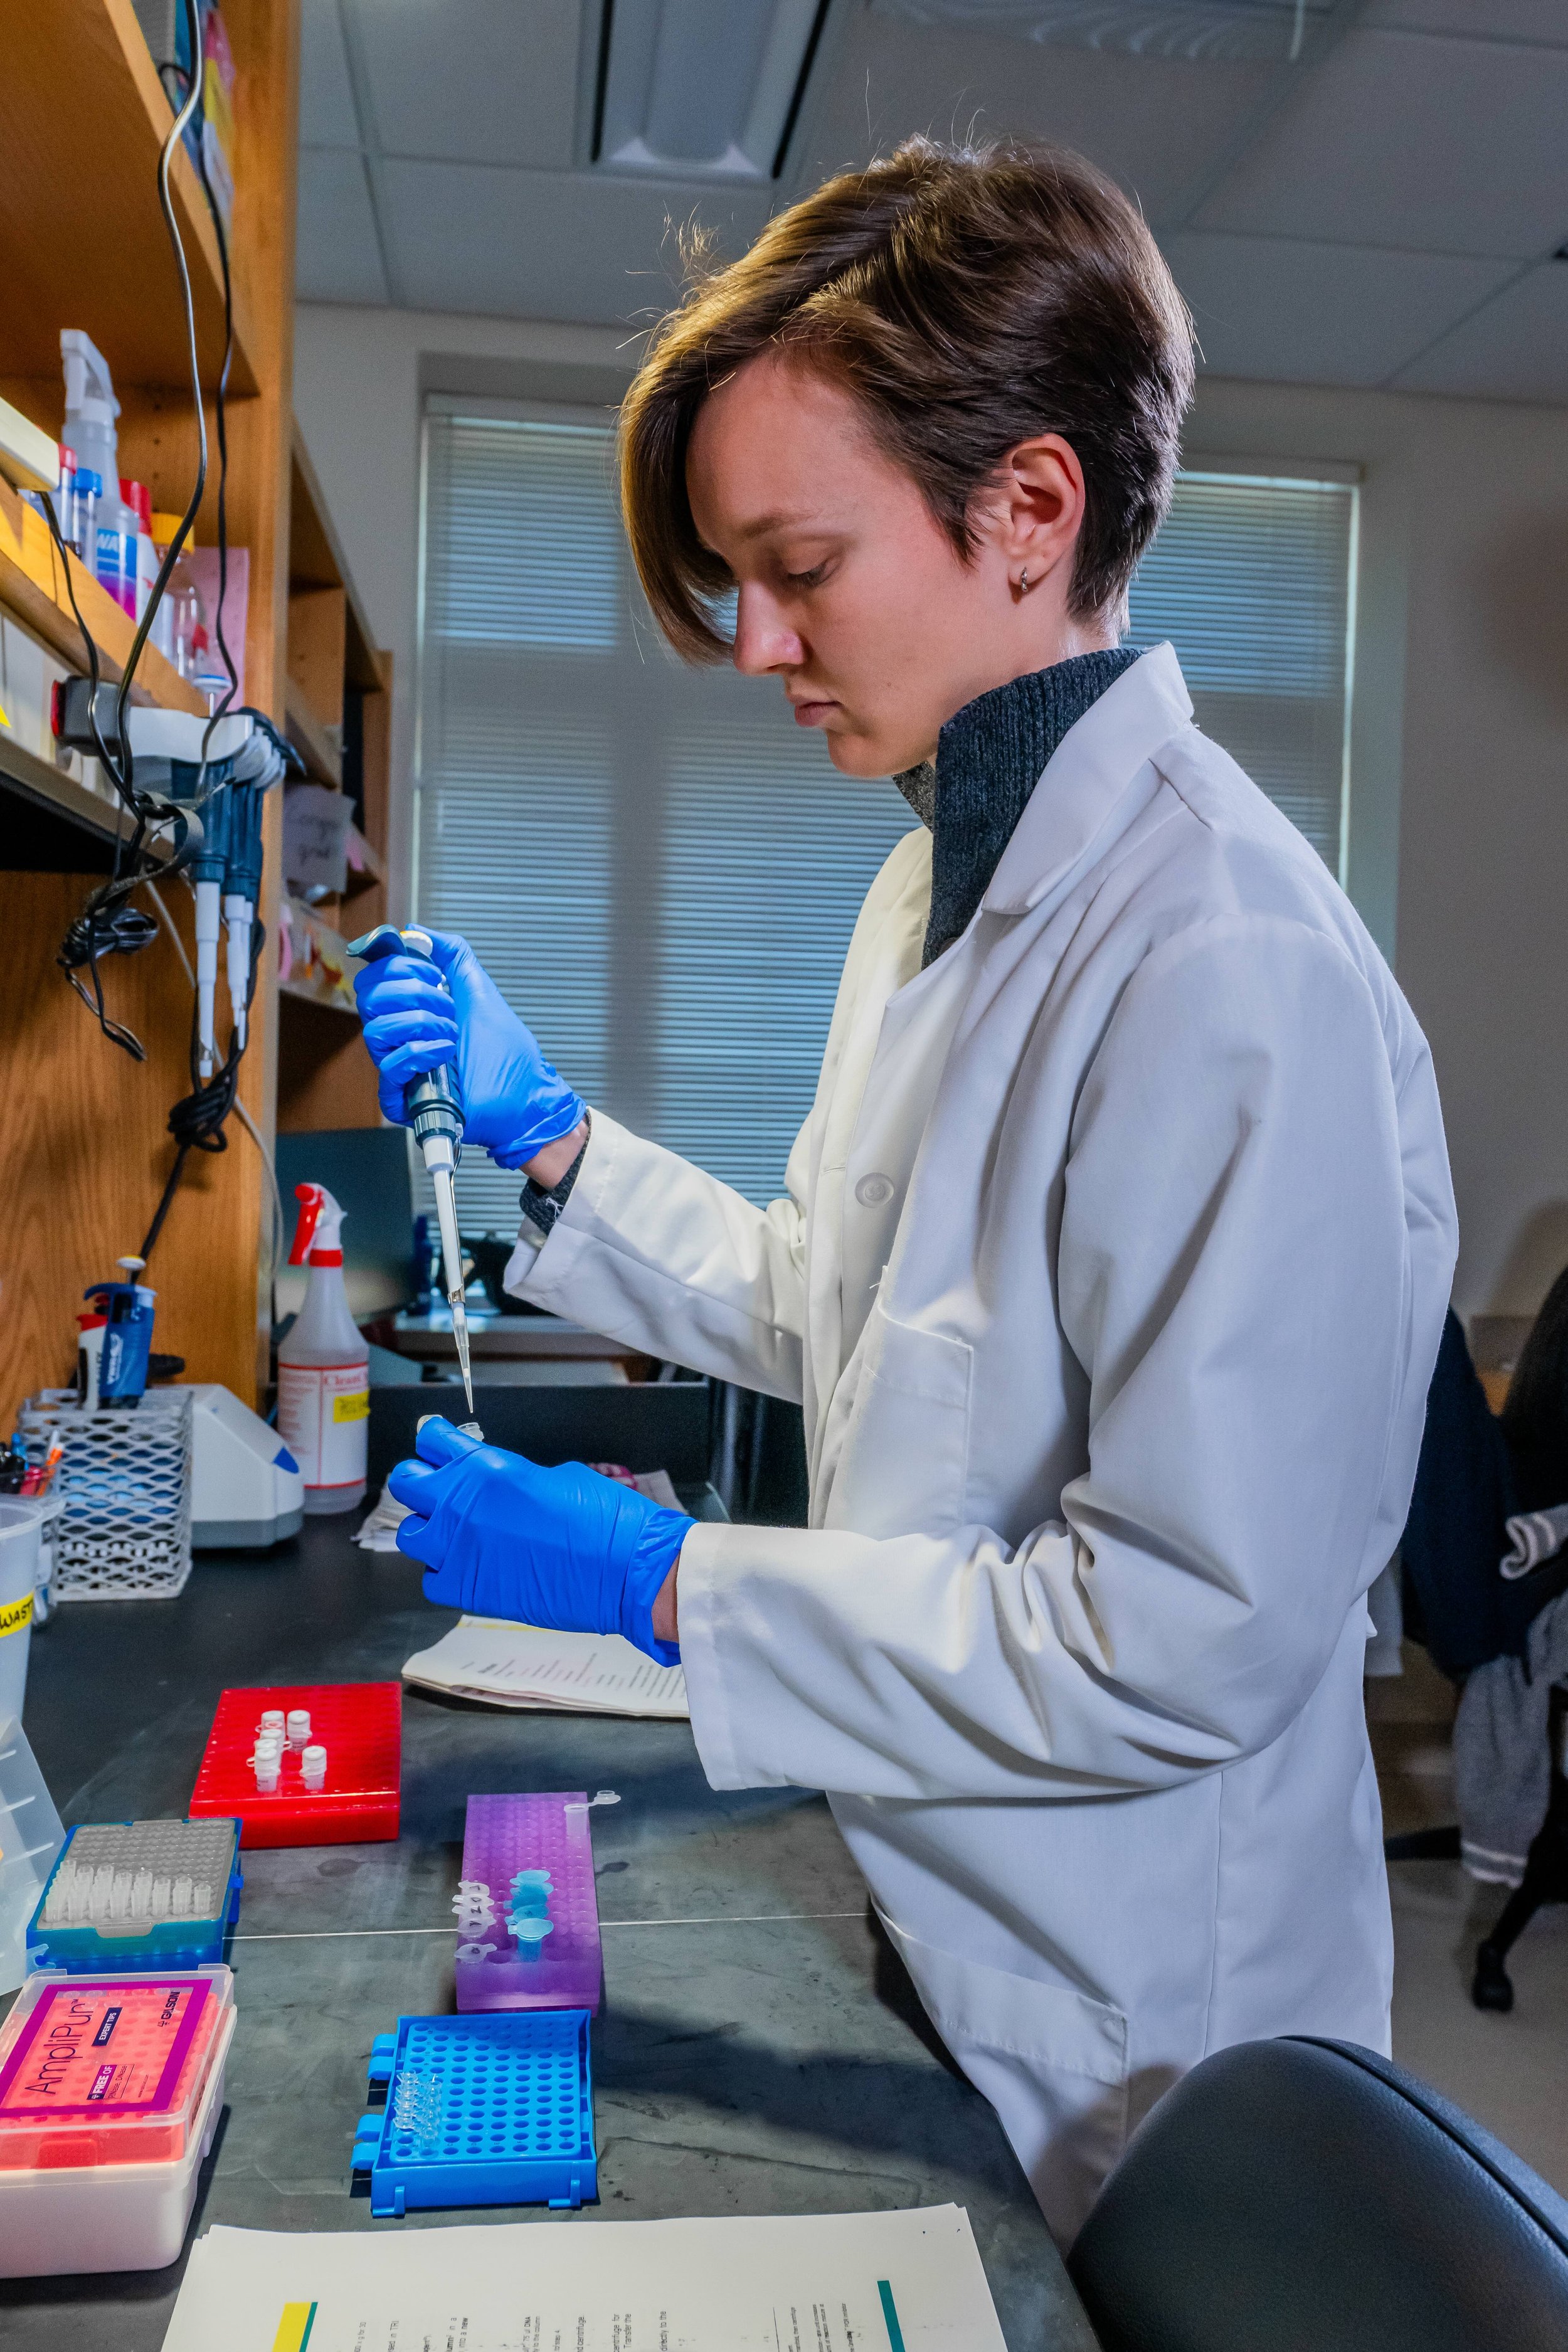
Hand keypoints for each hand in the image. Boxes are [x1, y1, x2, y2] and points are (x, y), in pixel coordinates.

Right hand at [354, 930, 585, 1169]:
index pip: (372, 978)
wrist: (523, 1092)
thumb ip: (450, 953)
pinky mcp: (402, 1097)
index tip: (432, 973)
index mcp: (408, 1009)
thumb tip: (414, 930)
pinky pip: (389, 1066)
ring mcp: (398, 1066)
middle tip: (447, 1005)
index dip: (397, 967)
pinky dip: (421, 1052)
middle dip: (412, 992)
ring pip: (375, 1030)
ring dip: (421, 1023)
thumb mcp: (477, 987)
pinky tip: (447, 1052)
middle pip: (367, 998)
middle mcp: (397, 1036)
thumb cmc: (503, 1049)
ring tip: (452, 1032)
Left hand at [390, 1418, 688, 1663]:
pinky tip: (469, 1568)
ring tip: (453, 1535)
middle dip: (420, 1482)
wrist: (626, 1571)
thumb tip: (501, 1488)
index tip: (438, 1447)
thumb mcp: (558, 1478)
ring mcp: (459, 1550)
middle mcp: (464, 1506)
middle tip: (439, 1489)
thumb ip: (515, 1477)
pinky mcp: (467, 1590)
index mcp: (489, 1468)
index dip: (435, 1443)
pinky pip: (432, 1579)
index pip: (433, 1440)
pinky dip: (444, 1574)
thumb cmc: (607, 1521)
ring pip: (410, 1533)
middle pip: (407, 1481)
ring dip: (428, 1531)